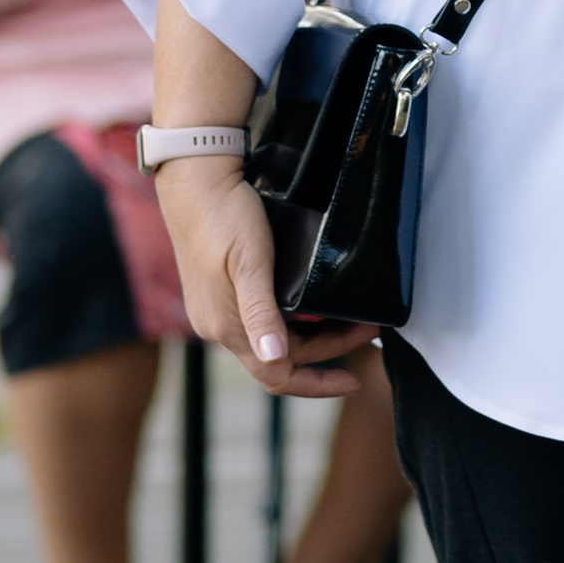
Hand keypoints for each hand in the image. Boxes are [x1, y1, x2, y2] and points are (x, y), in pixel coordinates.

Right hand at [155, 155, 374, 396]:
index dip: (317, 385)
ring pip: (275, 339)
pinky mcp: (221, 291)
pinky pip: (263, 320)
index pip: (276, 376)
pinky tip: (316, 306)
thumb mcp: (250, 264)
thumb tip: (275, 357)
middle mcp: (218, 325)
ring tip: (350, 318)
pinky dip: (295, 321)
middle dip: (328, 349)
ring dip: (314, 335)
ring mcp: (218, 309)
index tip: (355, 380)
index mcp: (225, 326)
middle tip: (368, 328)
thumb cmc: (224, 216)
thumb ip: (261, 313)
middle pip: (282, 357)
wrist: (195, 177)